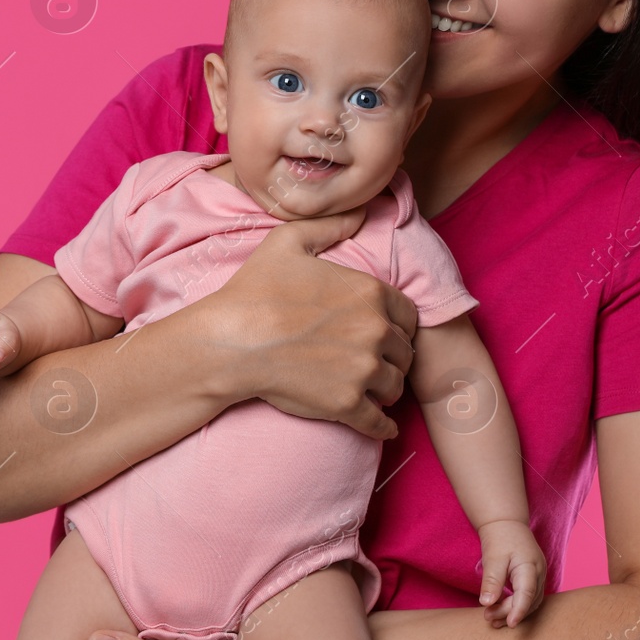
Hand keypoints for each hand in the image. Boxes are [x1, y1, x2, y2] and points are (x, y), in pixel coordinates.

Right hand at [195, 205, 418, 440]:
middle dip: (392, 357)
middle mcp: (375, 332)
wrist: (231, 343)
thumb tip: (362, 213)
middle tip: (375, 362)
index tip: (383, 332)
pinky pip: (380, 422)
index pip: (408, 315)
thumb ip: (329, 226)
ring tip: (372, 390)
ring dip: (386, 389)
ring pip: (395, 386)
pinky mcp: (348, 404)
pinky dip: (383, 426)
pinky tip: (381, 426)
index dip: (396, 324)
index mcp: (370, 292)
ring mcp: (363, 371)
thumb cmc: (255, 291)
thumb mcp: (288, 242)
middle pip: (404, 352)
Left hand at [477, 519, 546, 628]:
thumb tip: (486, 603)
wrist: (506, 523)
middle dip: (508, 612)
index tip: (510, 624)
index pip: (527, 593)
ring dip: (513, 612)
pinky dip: (516, 606)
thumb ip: (492, 581)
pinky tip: (501, 611)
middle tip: (487, 617)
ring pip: (530, 602)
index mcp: (530, 566)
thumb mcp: (493, 558)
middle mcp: (539, 573)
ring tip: (493, 620)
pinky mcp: (533, 578)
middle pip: (528, 601)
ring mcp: (538, 576)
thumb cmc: (500, 538)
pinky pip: (529, 597)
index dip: (519, 611)